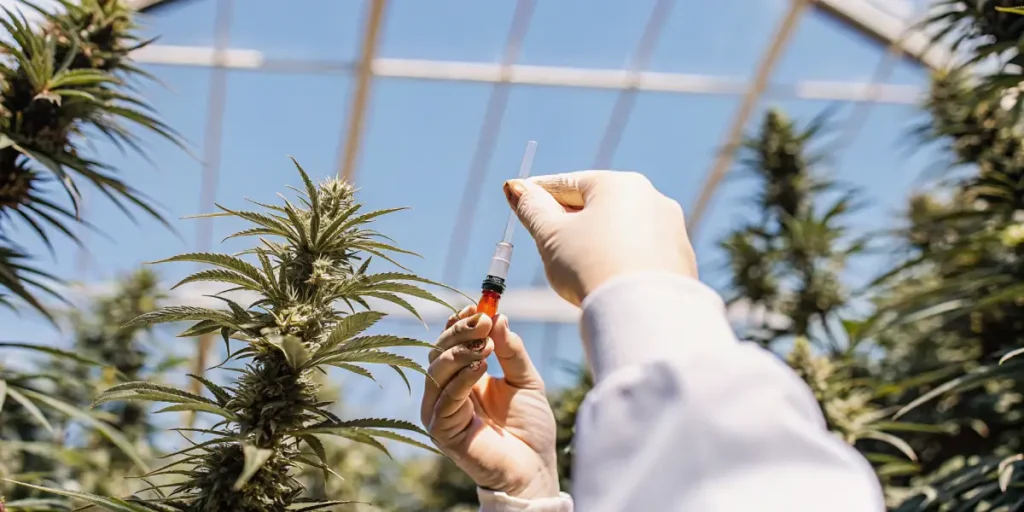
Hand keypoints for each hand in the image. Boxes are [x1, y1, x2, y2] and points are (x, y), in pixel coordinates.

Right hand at [421, 307, 558, 499]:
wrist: (535, 466)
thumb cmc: (530, 427)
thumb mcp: (525, 379)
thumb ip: (511, 350)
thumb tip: (499, 316)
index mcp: (462, 377)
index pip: (450, 343)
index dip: (459, 323)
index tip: (477, 307)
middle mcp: (446, 392)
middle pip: (438, 352)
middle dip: (459, 333)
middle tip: (483, 320)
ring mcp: (441, 411)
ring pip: (436, 371)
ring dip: (459, 352)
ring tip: (486, 345)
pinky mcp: (442, 431)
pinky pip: (445, 399)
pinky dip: (461, 379)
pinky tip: (481, 367)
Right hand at [504, 170, 697, 305]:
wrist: (644, 313)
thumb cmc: (591, 267)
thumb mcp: (551, 236)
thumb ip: (532, 209)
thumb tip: (516, 187)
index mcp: (618, 184)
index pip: (568, 183)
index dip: (539, 192)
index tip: (520, 196)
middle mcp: (651, 197)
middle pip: (598, 204)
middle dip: (570, 218)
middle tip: (545, 234)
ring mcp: (672, 228)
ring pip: (622, 229)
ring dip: (597, 240)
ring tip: (576, 264)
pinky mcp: (681, 259)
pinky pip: (642, 253)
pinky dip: (621, 260)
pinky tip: (608, 278)